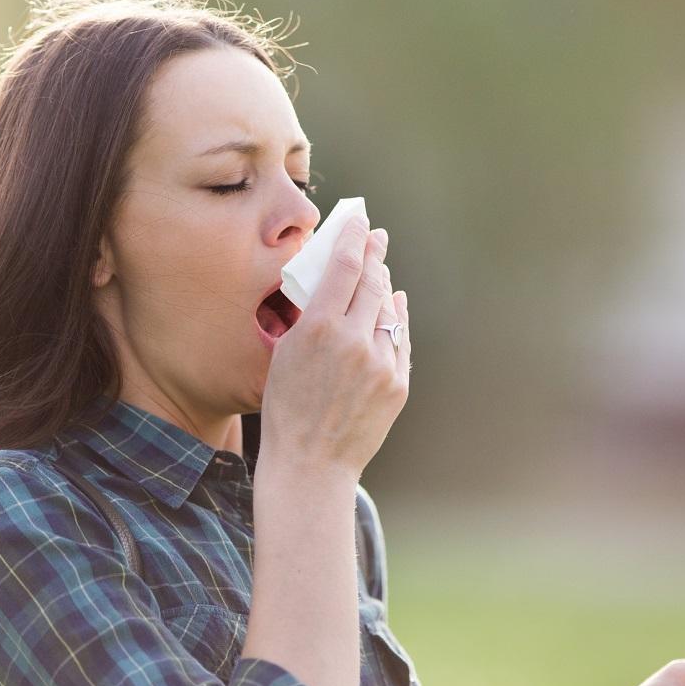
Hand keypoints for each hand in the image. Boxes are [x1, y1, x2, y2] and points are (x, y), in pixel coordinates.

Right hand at [258, 217, 410, 482]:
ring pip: (388, 310)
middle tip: (376, 236)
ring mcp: (380, 363)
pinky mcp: (397, 384)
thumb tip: (337, 285)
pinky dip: (395, 320)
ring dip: (384, 286)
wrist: (311, 465)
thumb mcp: (285, 354)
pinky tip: (394, 306)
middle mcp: (354, 340)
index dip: (353, 238)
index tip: (358, 221)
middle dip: (375, 254)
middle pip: (372, 281)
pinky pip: (399, 340)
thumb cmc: (287, 409)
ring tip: (380, 270)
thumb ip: (312, 316)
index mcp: (318, 328)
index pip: (344, 266)